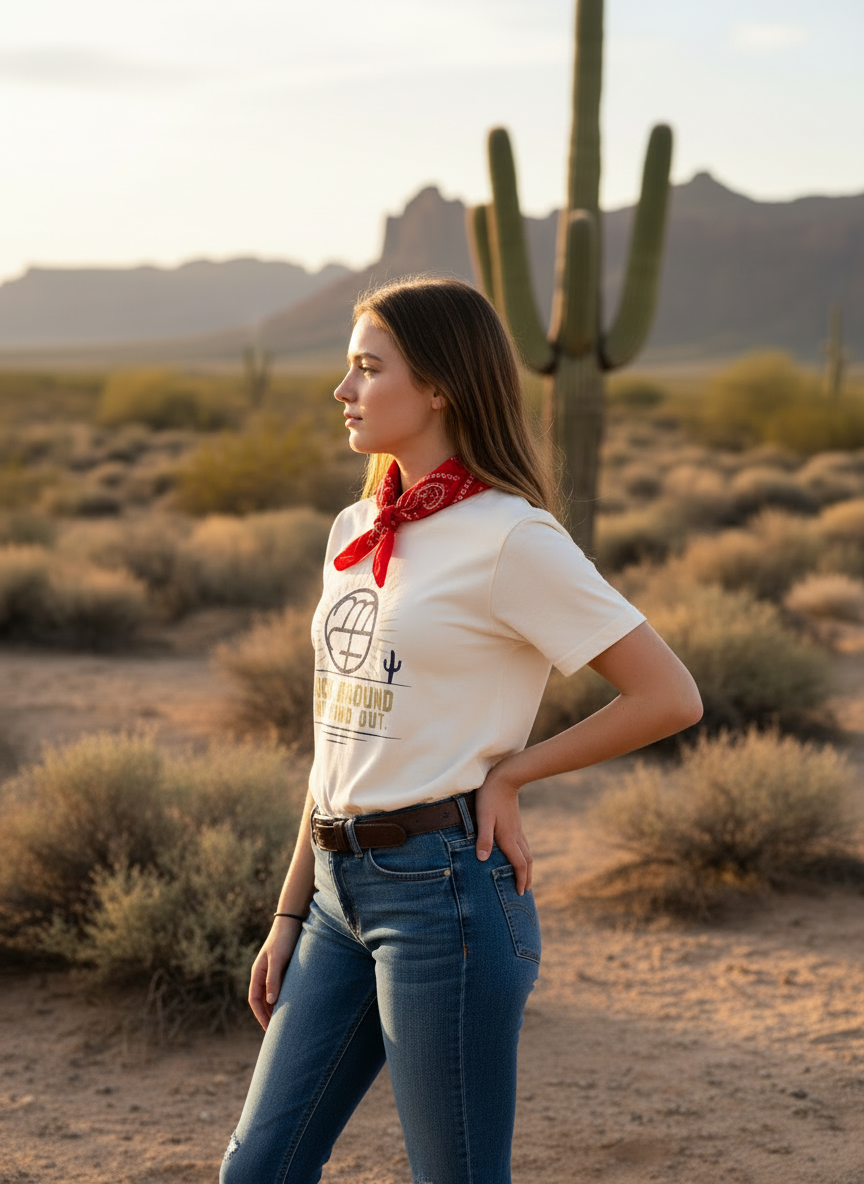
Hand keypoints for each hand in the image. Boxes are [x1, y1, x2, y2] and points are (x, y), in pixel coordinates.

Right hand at [248, 917, 302, 1030]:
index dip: (260, 1015)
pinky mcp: (284, 969)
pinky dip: (284, 998)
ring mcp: (273, 972)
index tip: (268, 1029)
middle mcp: (264, 974)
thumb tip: (270, 1001)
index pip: (255, 1000)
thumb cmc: (283, 940)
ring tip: (286, 1022)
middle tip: (277, 1031)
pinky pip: (282, 988)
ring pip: (272, 995)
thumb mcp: (277, 960)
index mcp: (257, 973)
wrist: (293, 921)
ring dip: (276, 1008)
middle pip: (263, 1000)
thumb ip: (273, 979)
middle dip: (268, 1015)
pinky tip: (294, 1005)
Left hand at [475, 762, 531, 894]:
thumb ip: (484, 838)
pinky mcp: (516, 824)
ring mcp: (517, 830)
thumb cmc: (490, 797)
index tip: (520, 892)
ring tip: (525, 877)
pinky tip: (520, 855)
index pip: (519, 864)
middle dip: (527, 877)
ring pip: (527, 853)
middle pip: (527, 862)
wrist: (505, 778)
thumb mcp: (483, 817)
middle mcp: (515, 836)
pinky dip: (525, 856)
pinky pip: (524, 845)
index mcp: (508, 838)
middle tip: (525, 890)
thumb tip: (482, 859)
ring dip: (527, 868)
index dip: (520, 879)